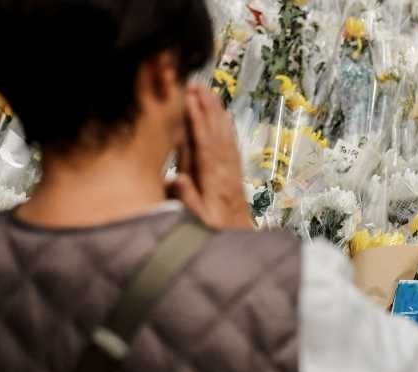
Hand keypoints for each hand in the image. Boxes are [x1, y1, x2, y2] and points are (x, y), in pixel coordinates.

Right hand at [168, 84, 253, 229]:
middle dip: (207, 107)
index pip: (204, 144)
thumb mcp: (199, 222)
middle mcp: (225, 171)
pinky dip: (227, 127)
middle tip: (196, 84)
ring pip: (225, 135)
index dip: (196, 121)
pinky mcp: (235, 173)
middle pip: (216, 133)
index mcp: (213, 181)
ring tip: (208, 90)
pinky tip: (223, 115)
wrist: (239, 242)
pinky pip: (232, 144)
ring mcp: (232, 170)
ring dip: (217, 112)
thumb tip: (178, 180)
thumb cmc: (214, 233)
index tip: (189, 100)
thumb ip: (189, 201)